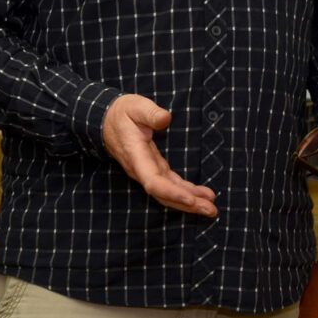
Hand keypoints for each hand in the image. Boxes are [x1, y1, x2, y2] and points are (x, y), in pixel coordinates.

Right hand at [102, 94, 217, 216]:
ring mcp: (147, 171)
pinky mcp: (154, 169)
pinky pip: (171, 185)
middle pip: (164, 194)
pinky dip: (186, 192)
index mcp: (136, 156)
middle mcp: (141, 169)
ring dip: (190, 202)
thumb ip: (150, 113)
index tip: (191, 199)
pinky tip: (201, 195)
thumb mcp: (135, 106)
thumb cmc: (122, 113)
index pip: (153, 181)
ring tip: (211, 207)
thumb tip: (166, 118)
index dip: (172, 192)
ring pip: (168, 193)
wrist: (106, 120)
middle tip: (211, 210)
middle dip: (187, 204)